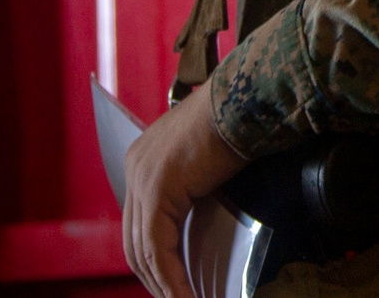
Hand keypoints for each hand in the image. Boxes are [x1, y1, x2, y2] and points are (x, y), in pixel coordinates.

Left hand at [123, 81, 246, 297]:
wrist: (244, 100)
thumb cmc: (236, 124)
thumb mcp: (202, 163)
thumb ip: (189, 190)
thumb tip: (196, 228)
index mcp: (143, 158)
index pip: (138, 223)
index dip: (152, 259)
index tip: (171, 284)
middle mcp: (136, 166)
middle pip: (134, 240)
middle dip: (154, 277)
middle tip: (177, 297)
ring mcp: (142, 177)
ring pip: (143, 250)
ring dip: (165, 285)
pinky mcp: (158, 190)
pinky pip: (159, 249)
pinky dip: (173, 279)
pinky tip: (187, 296)